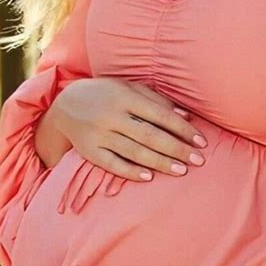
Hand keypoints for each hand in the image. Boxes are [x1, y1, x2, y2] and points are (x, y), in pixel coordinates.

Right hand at [52, 77, 207, 181]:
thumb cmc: (106, 94)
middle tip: (198, 160)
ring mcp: (99, 134)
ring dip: (160, 163)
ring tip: (181, 171)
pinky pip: (112, 164)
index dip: (182, 129)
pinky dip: (131, 172)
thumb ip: (156, 100)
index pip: (160, 114)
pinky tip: (149, 177)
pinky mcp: (89, 151)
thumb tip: (185, 116)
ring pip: (134, 152)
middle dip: (177, 149)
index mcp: (125, 97)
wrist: (65, 105)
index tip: (201, 141)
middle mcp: (112, 116)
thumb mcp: (129, 88)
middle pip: (150, 136)